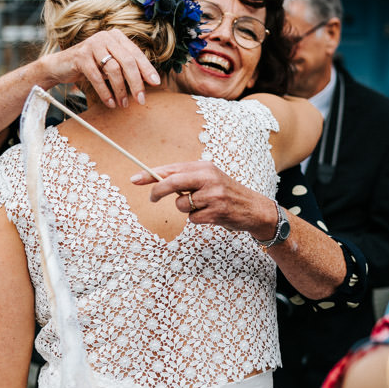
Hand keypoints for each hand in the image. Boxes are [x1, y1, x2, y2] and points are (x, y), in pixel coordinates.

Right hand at [45, 30, 160, 107]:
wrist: (60, 66)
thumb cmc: (90, 66)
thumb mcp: (109, 64)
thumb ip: (125, 68)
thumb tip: (147, 82)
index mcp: (117, 37)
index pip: (136, 54)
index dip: (147, 69)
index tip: (156, 83)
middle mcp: (106, 37)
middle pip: (127, 61)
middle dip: (136, 83)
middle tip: (141, 100)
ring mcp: (92, 45)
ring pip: (113, 69)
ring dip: (120, 90)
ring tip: (123, 104)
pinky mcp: (81, 56)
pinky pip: (97, 77)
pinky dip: (105, 92)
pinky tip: (110, 103)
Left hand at [132, 161, 276, 239]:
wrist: (254, 208)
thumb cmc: (226, 194)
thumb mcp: (208, 180)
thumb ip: (186, 179)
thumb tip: (156, 181)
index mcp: (204, 167)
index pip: (172, 169)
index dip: (150, 174)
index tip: (134, 180)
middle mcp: (209, 177)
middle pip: (172, 182)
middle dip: (158, 191)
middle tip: (152, 199)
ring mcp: (214, 194)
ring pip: (181, 205)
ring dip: (187, 210)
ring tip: (203, 208)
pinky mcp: (217, 211)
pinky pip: (193, 219)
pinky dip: (198, 220)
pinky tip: (211, 215)